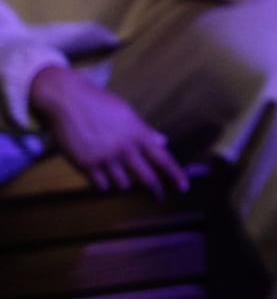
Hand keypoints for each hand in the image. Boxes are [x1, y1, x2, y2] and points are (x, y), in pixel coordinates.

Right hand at [27, 65, 187, 197]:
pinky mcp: (85, 165)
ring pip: (122, 184)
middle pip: (146, 176)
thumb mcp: (127, 113)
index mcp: (138, 133)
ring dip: (124, 185)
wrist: (69, 101)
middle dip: (155, 189)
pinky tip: (104, 181)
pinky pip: (100, 185)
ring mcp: (105, 158)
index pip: (162, 157)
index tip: (184, 187)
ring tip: (123, 180)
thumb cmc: (100, 102)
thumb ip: (144, 130)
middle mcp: (125, 148)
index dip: (175, 174)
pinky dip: (104, 185)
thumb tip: (162, 142)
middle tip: (159, 197)